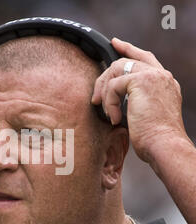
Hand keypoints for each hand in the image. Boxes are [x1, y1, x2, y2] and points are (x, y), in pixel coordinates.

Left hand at [91, 38, 188, 162]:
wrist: (164, 145)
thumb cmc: (154, 138)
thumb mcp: (146, 115)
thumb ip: (136, 100)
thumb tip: (115, 100)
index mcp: (164, 82)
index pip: (144, 58)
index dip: (128, 49)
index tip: (115, 43)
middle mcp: (161, 75)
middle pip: (125, 62)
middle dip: (105, 78)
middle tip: (96, 98)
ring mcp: (153, 76)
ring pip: (117, 69)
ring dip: (105, 91)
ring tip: (106, 111)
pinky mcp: (142, 81)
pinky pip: (114, 85)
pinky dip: (109, 102)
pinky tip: (115, 118)